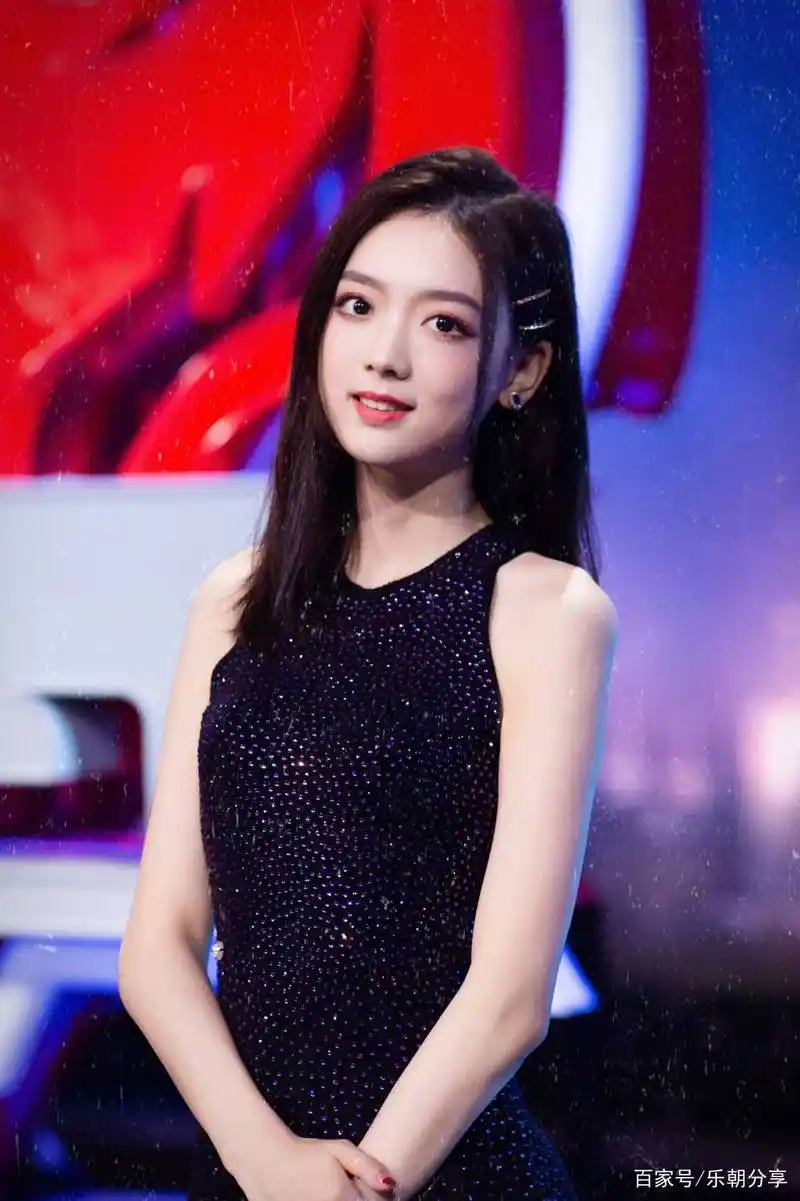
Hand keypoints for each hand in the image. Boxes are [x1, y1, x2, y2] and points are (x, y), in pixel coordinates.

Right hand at [229, 1132, 396, 1200]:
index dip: (375, 1198)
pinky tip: (318, 1195)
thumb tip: (391, 1185)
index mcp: (341, 1197)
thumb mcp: (339, 1149)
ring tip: (331, 1191)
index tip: (364, 1188)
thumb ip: (367, 1167)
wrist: (265, 1161)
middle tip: (346, 1189)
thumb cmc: (305, 1152)